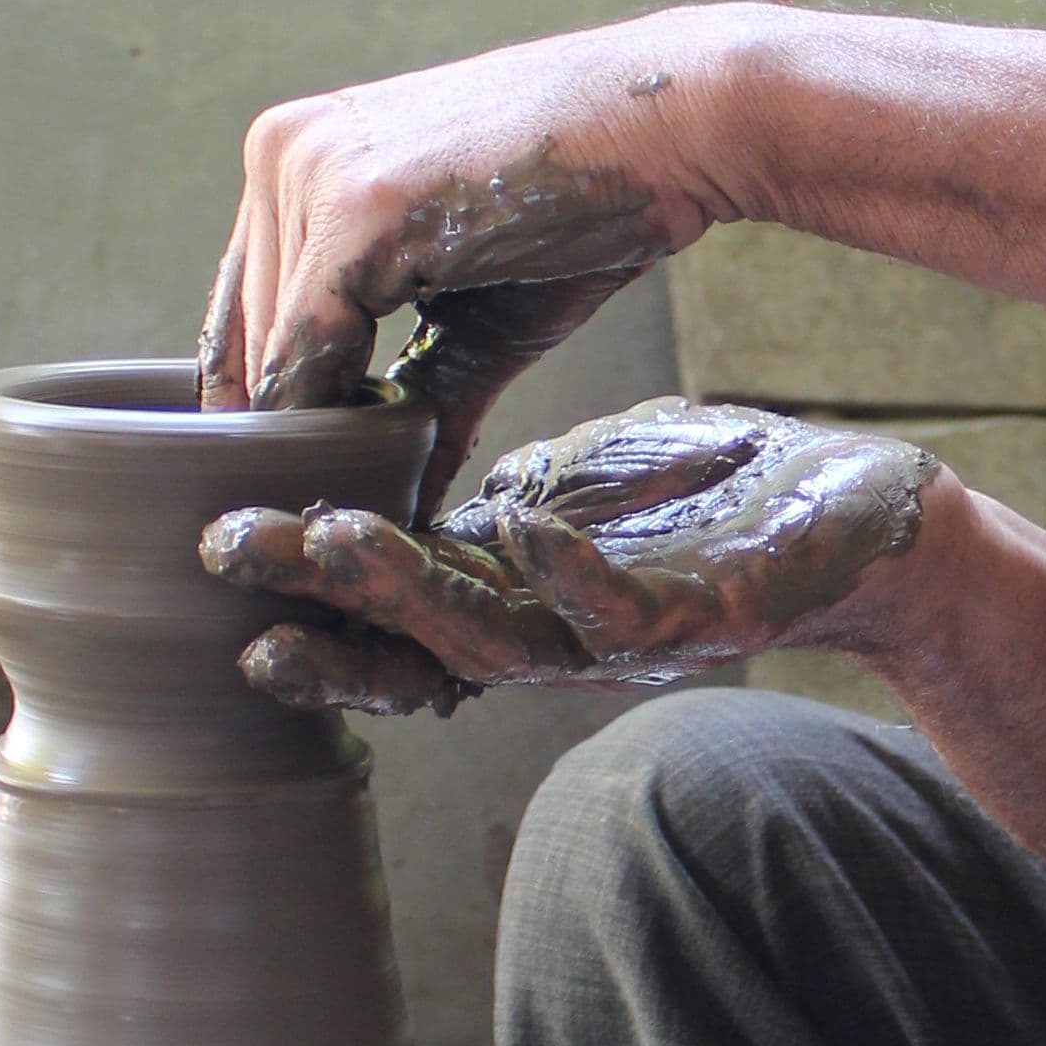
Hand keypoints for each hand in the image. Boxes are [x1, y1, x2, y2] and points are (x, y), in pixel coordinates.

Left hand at [196, 19, 742, 499]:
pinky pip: (310, 348)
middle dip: (281, 435)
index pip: (244, 311)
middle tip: (320, 519)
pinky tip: (366, 476)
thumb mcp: (473, 306)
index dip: (266, 408)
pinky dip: (327, 423)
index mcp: (294, 158)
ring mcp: (309, 172)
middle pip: (244, 338)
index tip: (298, 487)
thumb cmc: (586, 200)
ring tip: (348, 508)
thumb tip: (397, 499)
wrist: (671, 119)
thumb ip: (414, 392)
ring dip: (304, 439)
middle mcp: (280, 153)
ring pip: (270, 352)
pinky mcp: (357, 209)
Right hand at [202, 399, 939, 717]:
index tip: (194, 514)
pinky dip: (568, 571)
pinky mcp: (692, 618)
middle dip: (304, 595)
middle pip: (394, 629)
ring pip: (479, 632)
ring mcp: (608, 632)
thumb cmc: (703, 496)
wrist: (852, 524)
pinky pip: (615, 604)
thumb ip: (466, 473)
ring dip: (401, 591)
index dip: (283, 558)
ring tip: (334, 536)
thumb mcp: (559, 485)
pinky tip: (529, 520)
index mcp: (492, 583)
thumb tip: (350, 412)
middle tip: (221, 552)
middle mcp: (533, 624)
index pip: (362, 588)